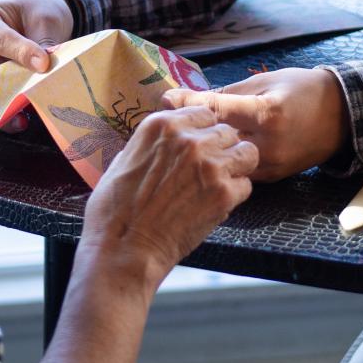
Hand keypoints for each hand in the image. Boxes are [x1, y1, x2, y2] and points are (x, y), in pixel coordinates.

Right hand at [0, 0, 74, 118]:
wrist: (41, 16)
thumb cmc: (38, 9)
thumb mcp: (44, 18)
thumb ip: (43, 42)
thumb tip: (45, 70)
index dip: (19, 52)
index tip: (43, 62)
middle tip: (24, 94)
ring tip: (23, 116)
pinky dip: (4, 119)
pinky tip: (23, 119)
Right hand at [80, 105, 257, 287]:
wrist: (124, 249)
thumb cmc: (116, 210)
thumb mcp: (124, 160)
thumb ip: (151, 143)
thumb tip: (165, 140)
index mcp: (162, 125)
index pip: (204, 113)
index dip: (204, 132)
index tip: (198, 148)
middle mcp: (189, 139)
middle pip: (228, 132)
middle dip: (222, 150)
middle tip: (208, 172)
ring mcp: (209, 165)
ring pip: (246, 154)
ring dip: (236, 168)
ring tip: (219, 185)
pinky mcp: (223, 193)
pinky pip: (246, 185)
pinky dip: (234, 197)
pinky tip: (213, 206)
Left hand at [160, 67, 350, 181]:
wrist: (342, 117)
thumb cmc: (302, 90)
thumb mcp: (264, 82)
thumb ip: (226, 94)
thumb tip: (185, 98)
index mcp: (267, 113)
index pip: (217, 109)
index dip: (188, 103)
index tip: (165, 98)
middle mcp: (268, 144)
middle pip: (215, 139)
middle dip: (191, 129)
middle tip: (167, 119)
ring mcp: (271, 165)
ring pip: (224, 159)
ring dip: (205, 148)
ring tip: (184, 137)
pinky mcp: (273, 178)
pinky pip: (237, 170)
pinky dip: (222, 160)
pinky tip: (208, 151)